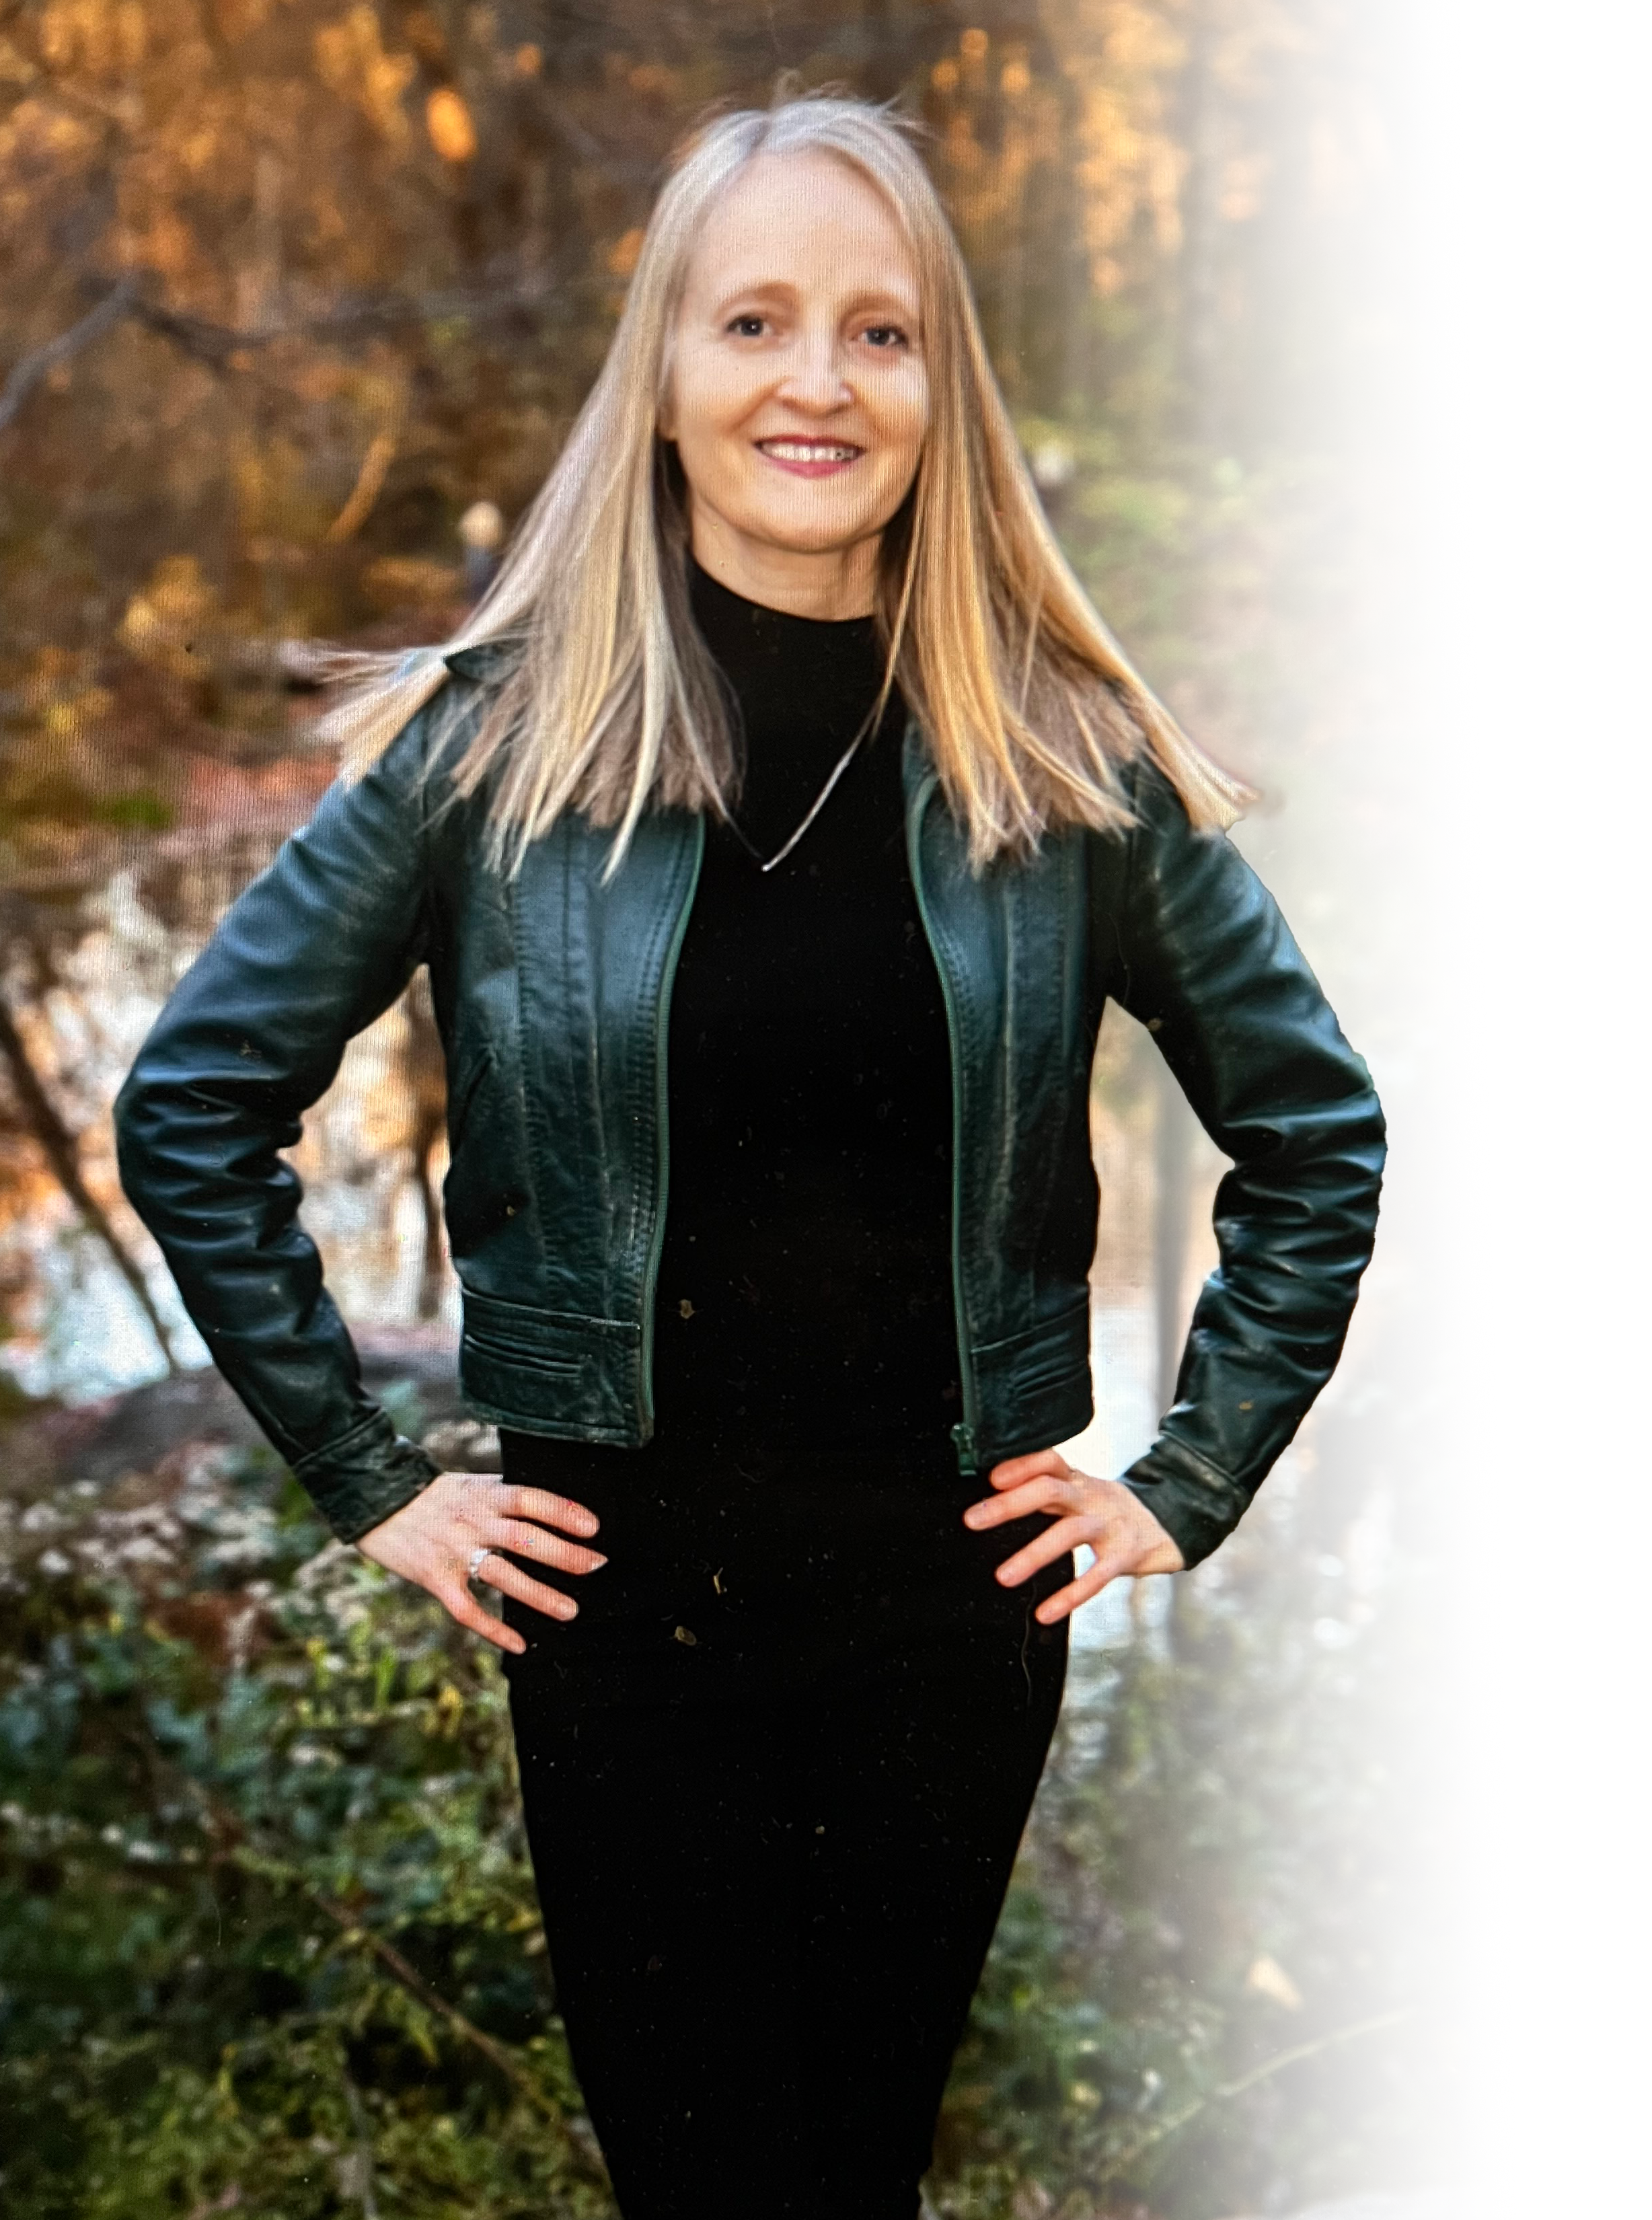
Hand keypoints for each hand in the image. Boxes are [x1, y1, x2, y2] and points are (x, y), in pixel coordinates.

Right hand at [356, 1472, 605, 1654]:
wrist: (378, 1501)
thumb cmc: (437, 1496)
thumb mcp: (473, 1485)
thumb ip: (506, 1497)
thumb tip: (554, 1511)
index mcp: (485, 1494)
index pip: (531, 1499)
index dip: (563, 1511)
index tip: (593, 1527)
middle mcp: (473, 1522)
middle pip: (525, 1537)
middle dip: (564, 1554)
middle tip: (597, 1566)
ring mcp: (453, 1551)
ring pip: (502, 1575)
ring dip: (539, 1595)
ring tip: (570, 1611)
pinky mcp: (435, 1578)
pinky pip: (468, 1609)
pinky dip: (493, 1630)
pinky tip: (520, 1645)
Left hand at [962, 1449, 1184, 1625]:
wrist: (1167, 1524)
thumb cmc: (1106, 1509)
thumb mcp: (1080, 1491)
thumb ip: (1046, 1492)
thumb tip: (993, 1500)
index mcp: (1078, 1480)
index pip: (1049, 1460)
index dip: (1021, 1465)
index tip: (992, 1478)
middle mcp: (1092, 1497)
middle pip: (1051, 1491)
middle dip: (1010, 1504)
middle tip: (973, 1520)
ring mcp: (1110, 1525)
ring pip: (1069, 1534)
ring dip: (1033, 1554)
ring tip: (1003, 1577)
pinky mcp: (1125, 1555)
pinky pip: (1096, 1576)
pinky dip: (1070, 1596)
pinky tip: (1045, 1613)